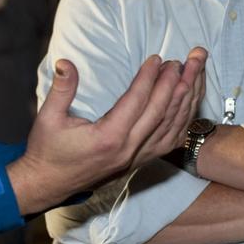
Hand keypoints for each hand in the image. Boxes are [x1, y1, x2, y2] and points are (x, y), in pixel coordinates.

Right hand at [7, 51, 205, 214]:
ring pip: (172, 127)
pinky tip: (190, 103)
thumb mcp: (48, 118)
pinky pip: (170, 141)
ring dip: (186, 99)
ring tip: (195, 74)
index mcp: (108, 137)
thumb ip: (61, 89)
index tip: (157, 58)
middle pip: (162, 112)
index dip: (149, 78)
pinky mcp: (139, 162)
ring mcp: (137, 158)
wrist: (48, 184)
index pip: (137, 102)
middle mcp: (128, 150)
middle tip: (186, 60)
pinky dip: (184, 120)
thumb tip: (64, 62)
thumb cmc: (47, 150)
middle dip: (177, 83)